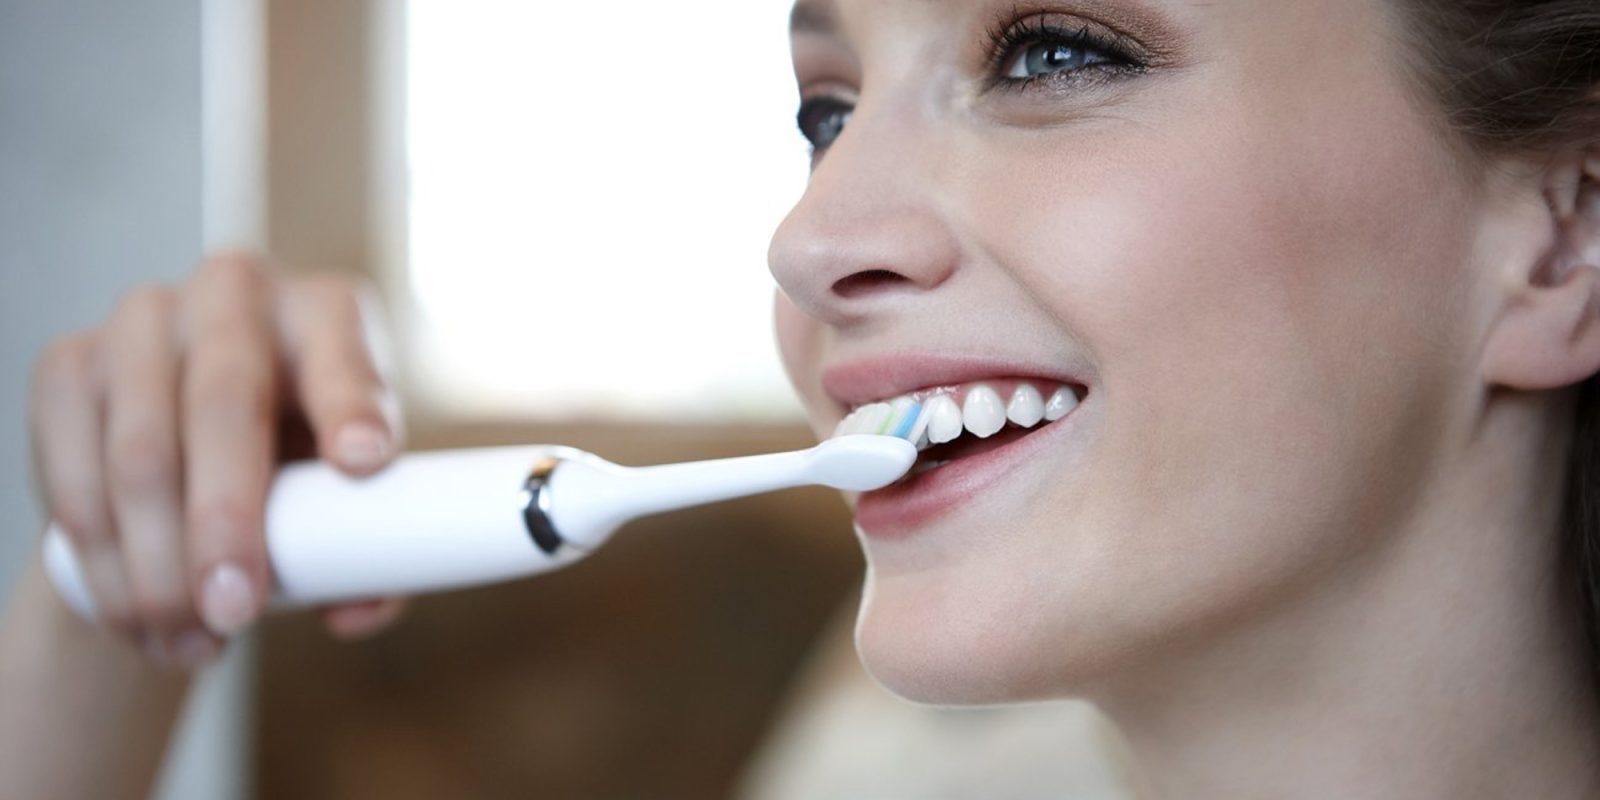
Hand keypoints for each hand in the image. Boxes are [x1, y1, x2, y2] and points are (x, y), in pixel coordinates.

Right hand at [28, 252, 408, 667]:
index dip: (352, 404)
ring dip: (158, 565)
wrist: (193, 436)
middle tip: (236, 608)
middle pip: (224, 403)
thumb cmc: (299, 458)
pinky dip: (105, 560)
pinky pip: (74, 473)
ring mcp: (142, 322)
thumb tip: (360, 608)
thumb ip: (371, 550)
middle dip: (226, 520)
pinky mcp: (69, 364)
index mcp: (328, 313)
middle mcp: (235, 295)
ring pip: (140, 452)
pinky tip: (138, 620)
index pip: (343, 350)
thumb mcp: (348, 490)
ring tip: (191, 641)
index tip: (362, 464)